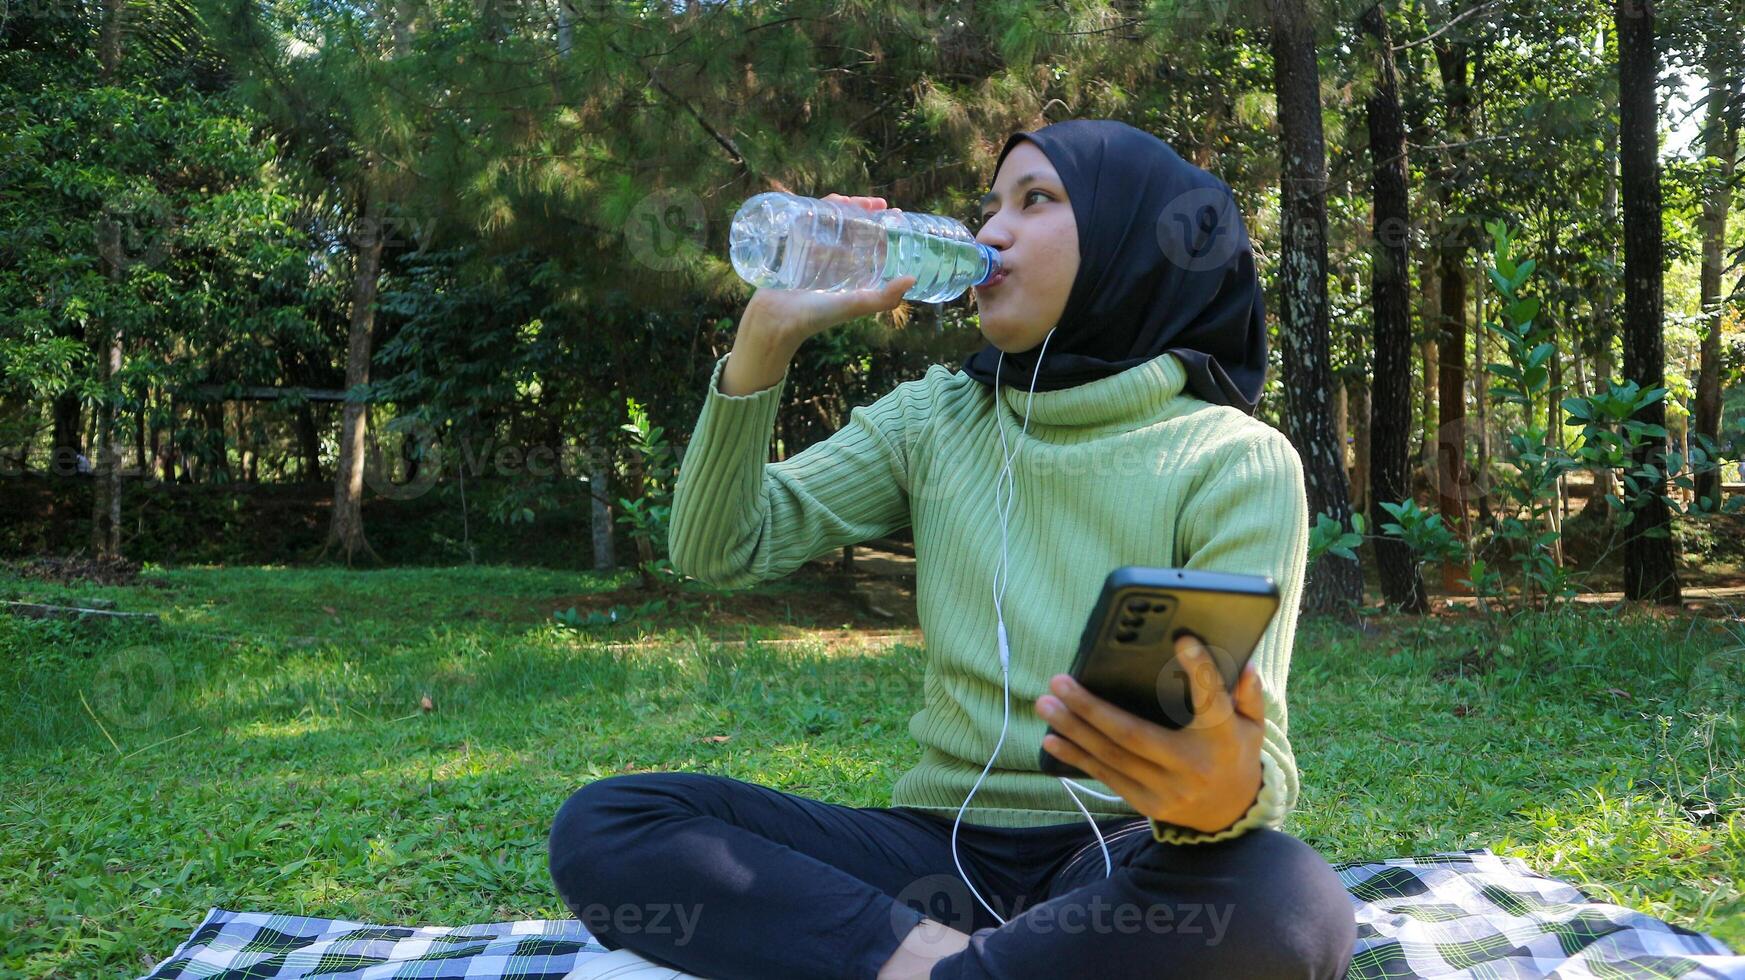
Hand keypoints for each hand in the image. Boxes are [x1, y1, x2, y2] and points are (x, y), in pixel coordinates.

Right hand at [741, 193, 917, 346]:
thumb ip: (884, 298)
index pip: (870, 240)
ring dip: (844, 205)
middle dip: (865, 210)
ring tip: (854, 201)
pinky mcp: (795, 242)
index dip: (884, 226)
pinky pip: (809, 218)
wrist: (777, 319)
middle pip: (852, 225)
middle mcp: (834, 258)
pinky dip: (819, 206)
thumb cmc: (817, 315)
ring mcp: (813, 248)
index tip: (896, 213)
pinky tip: (830, 202)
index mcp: (850, 271)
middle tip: (879, 204)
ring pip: (832, 218)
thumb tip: (912, 279)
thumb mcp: (856, 305)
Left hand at [1035, 633, 1266, 834]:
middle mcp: (1191, 767)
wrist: (1232, 814)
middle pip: (1132, 734)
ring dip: (1073, 731)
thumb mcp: (1252, 725)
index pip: (1211, 700)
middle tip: (1059, 682)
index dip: (1199, 670)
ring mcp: (1166, 790)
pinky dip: (1077, 758)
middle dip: (1090, 708)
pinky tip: (1052, 740)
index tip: (1182, 641)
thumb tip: (1244, 664)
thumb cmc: (1236, 755)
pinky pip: (1107, 777)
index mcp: (1222, 739)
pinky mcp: (1147, 804)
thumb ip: (1248, 694)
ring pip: (1111, 757)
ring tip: (1045, 705)